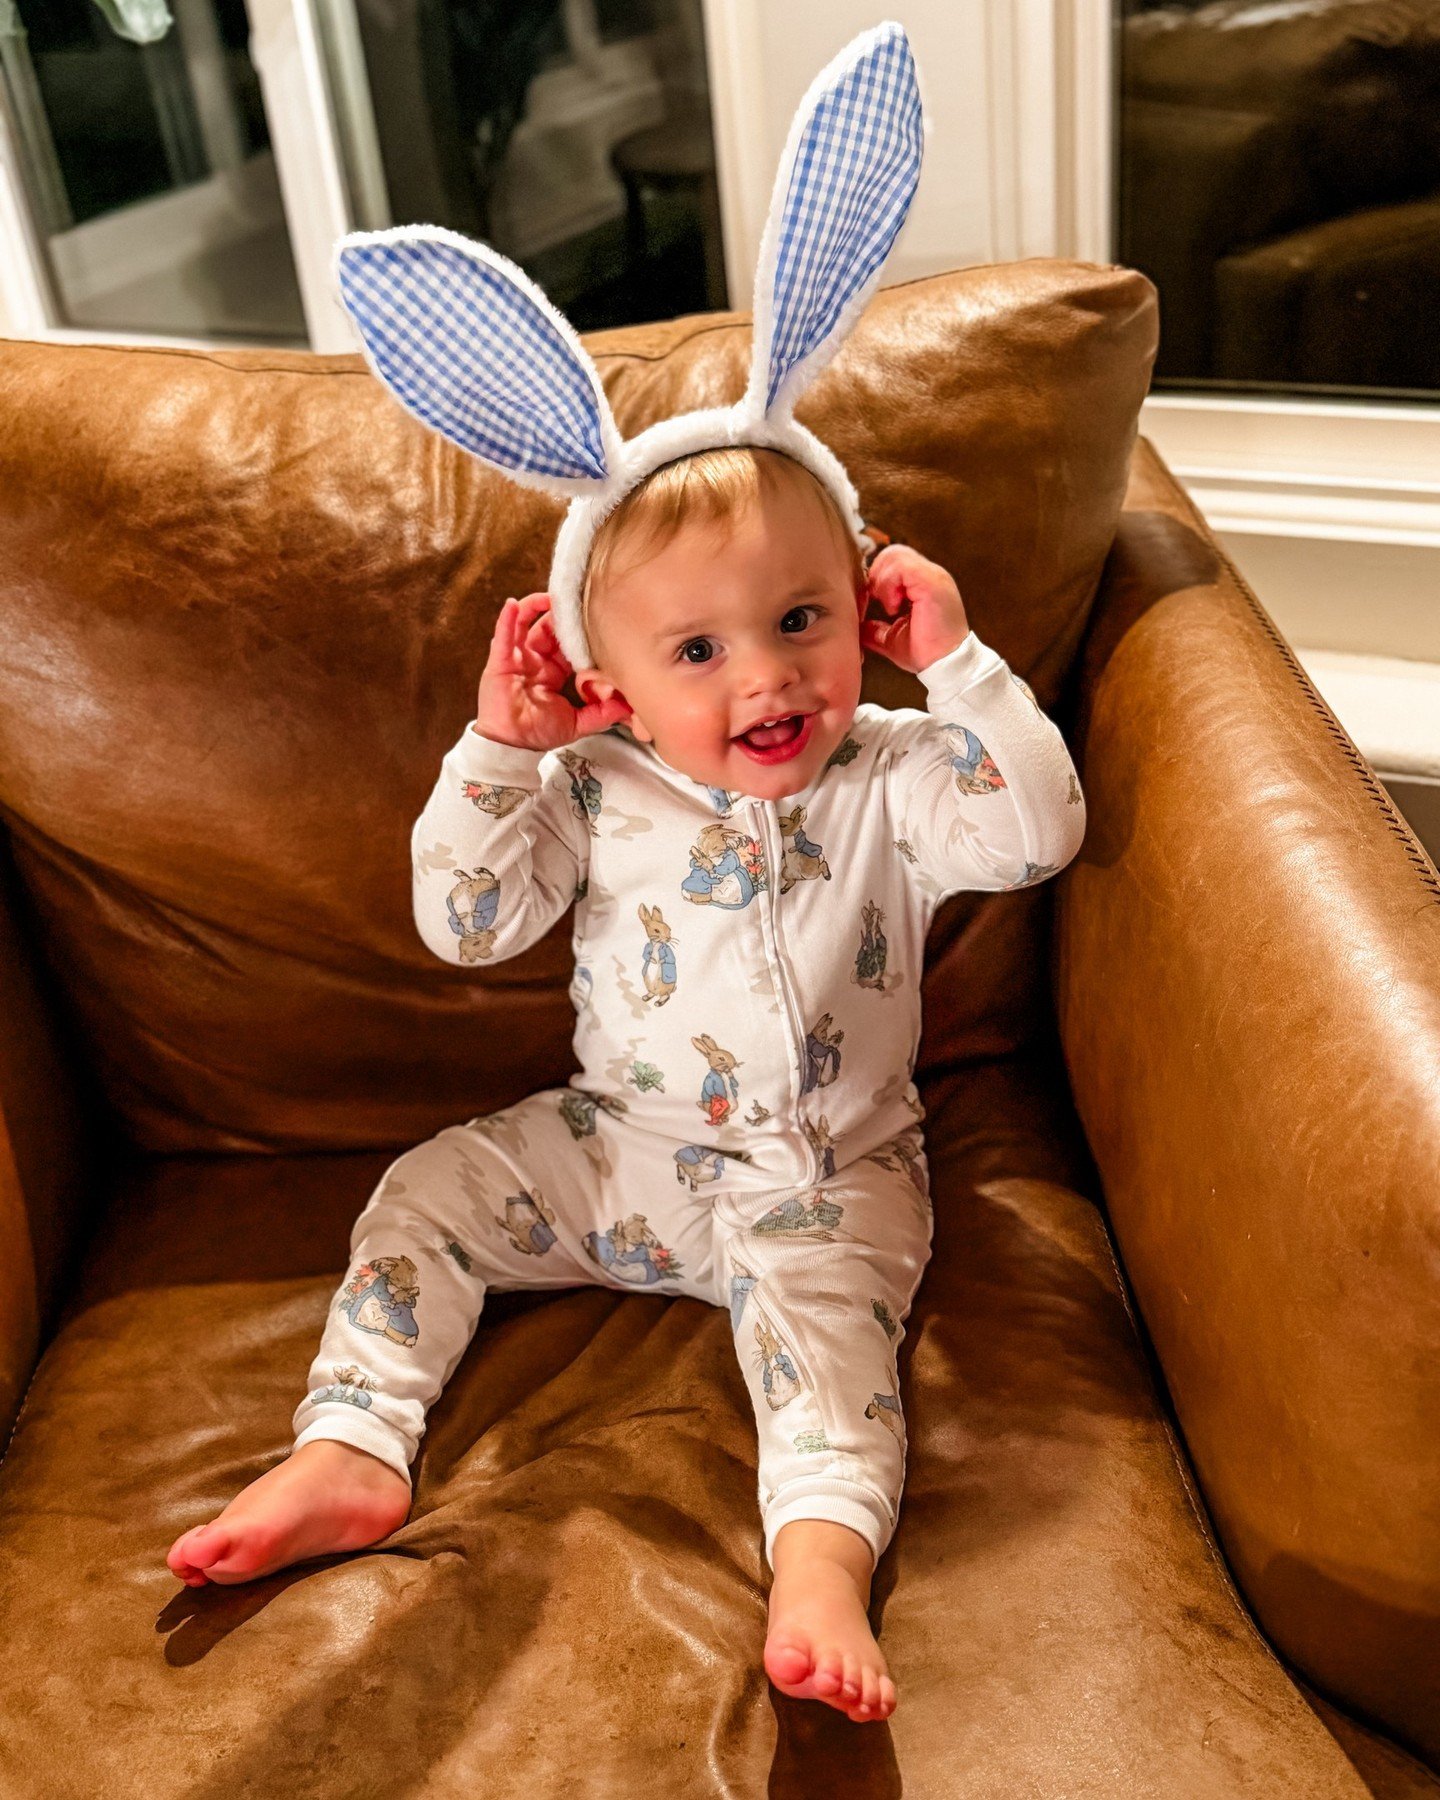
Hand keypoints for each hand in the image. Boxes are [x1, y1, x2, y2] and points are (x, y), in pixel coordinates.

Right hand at [474, 593, 631, 750]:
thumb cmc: (538, 733)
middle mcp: (534, 660)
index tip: (595, 620)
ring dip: (535, 607)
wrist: (512, 746)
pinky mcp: (500, 662)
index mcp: (552, 671)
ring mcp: (516, 659)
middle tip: (576, 601)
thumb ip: (602, 713)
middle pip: (547, 628)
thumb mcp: (578, 723)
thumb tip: (629, 706)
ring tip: (549, 596)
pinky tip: (513, 604)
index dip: (579, 633)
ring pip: (524, 624)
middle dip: (561, 615)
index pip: (567, 644)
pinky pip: (503, 637)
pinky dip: (507, 620)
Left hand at [860, 545, 969, 673]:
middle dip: (876, 575)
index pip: (893, 560)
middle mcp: (930, 574)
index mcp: (922, 583)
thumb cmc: (925, 653)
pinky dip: (889, 585)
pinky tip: (893, 607)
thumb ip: (875, 627)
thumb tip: (857, 625)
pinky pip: (901, 567)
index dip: (876, 577)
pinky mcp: (932, 582)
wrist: (945, 665)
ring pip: (894, 554)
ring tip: (889, 607)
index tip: (870, 603)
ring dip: (882, 581)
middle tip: (876, 603)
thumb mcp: (892, 637)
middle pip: (892, 552)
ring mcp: (933, 575)